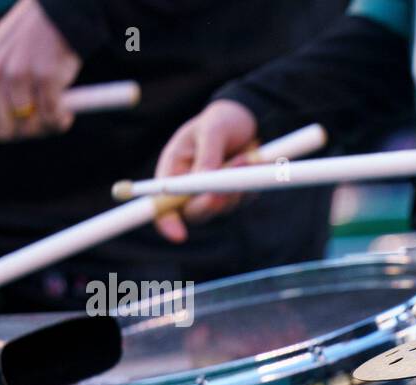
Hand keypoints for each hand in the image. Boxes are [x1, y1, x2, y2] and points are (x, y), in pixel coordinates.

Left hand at [0, 0, 81, 144]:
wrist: (56, 17)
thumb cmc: (28, 44)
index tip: (5, 135)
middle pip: (3, 131)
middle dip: (24, 133)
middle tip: (37, 120)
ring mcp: (17, 76)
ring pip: (31, 128)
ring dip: (47, 126)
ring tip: (54, 110)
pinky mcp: (44, 78)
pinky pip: (53, 118)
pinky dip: (62, 119)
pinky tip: (66, 108)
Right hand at [152, 100, 257, 242]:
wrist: (247, 119)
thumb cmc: (221, 120)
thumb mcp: (212, 130)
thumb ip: (207, 155)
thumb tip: (204, 181)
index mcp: (173, 170)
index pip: (162, 204)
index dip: (166, 222)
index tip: (178, 235)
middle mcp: (190, 187)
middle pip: (195, 213)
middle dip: (211, 204)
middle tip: (222, 192)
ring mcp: (214, 193)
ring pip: (224, 207)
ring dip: (236, 187)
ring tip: (244, 157)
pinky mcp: (236, 194)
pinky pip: (244, 199)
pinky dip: (250, 184)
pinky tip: (252, 162)